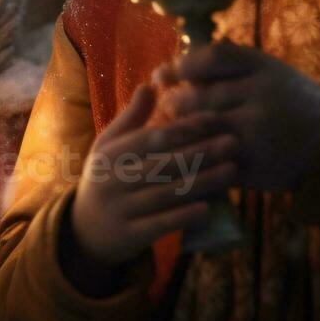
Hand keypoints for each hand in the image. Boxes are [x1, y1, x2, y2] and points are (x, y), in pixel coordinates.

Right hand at [68, 83, 240, 271]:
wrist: (85, 229)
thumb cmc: (107, 178)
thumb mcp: (109, 147)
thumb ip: (131, 119)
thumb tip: (150, 85)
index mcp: (108, 154)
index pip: (150, 138)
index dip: (184, 127)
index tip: (215, 118)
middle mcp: (111, 180)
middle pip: (163, 164)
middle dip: (201, 152)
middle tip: (234, 141)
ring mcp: (120, 209)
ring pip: (166, 193)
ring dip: (202, 182)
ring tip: (232, 170)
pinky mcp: (129, 235)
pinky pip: (161, 225)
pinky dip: (184, 216)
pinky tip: (209, 207)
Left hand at [154, 42, 319, 191]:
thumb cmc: (286, 101)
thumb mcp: (267, 71)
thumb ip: (224, 64)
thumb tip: (169, 68)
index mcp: (267, 70)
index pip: (214, 58)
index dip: (183, 65)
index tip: (163, 75)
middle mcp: (264, 98)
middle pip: (199, 96)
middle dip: (176, 102)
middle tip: (169, 107)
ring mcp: (260, 133)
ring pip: (199, 128)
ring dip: (177, 130)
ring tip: (173, 129)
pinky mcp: (255, 165)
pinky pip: (210, 160)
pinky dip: (192, 157)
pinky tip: (184, 154)